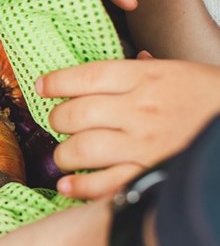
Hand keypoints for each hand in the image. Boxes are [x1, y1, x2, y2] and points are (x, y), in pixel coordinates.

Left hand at [37, 57, 219, 199]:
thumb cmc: (215, 100)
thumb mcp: (183, 72)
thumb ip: (148, 70)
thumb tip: (130, 58)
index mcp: (148, 78)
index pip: (86, 76)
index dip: (56, 82)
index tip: (41, 86)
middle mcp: (141, 110)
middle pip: (76, 113)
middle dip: (58, 119)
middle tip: (58, 123)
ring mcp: (145, 145)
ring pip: (82, 149)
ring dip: (64, 154)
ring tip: (64, 156)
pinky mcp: (151, 175)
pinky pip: (104, 183)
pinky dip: (79, 187)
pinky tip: (68, 185)